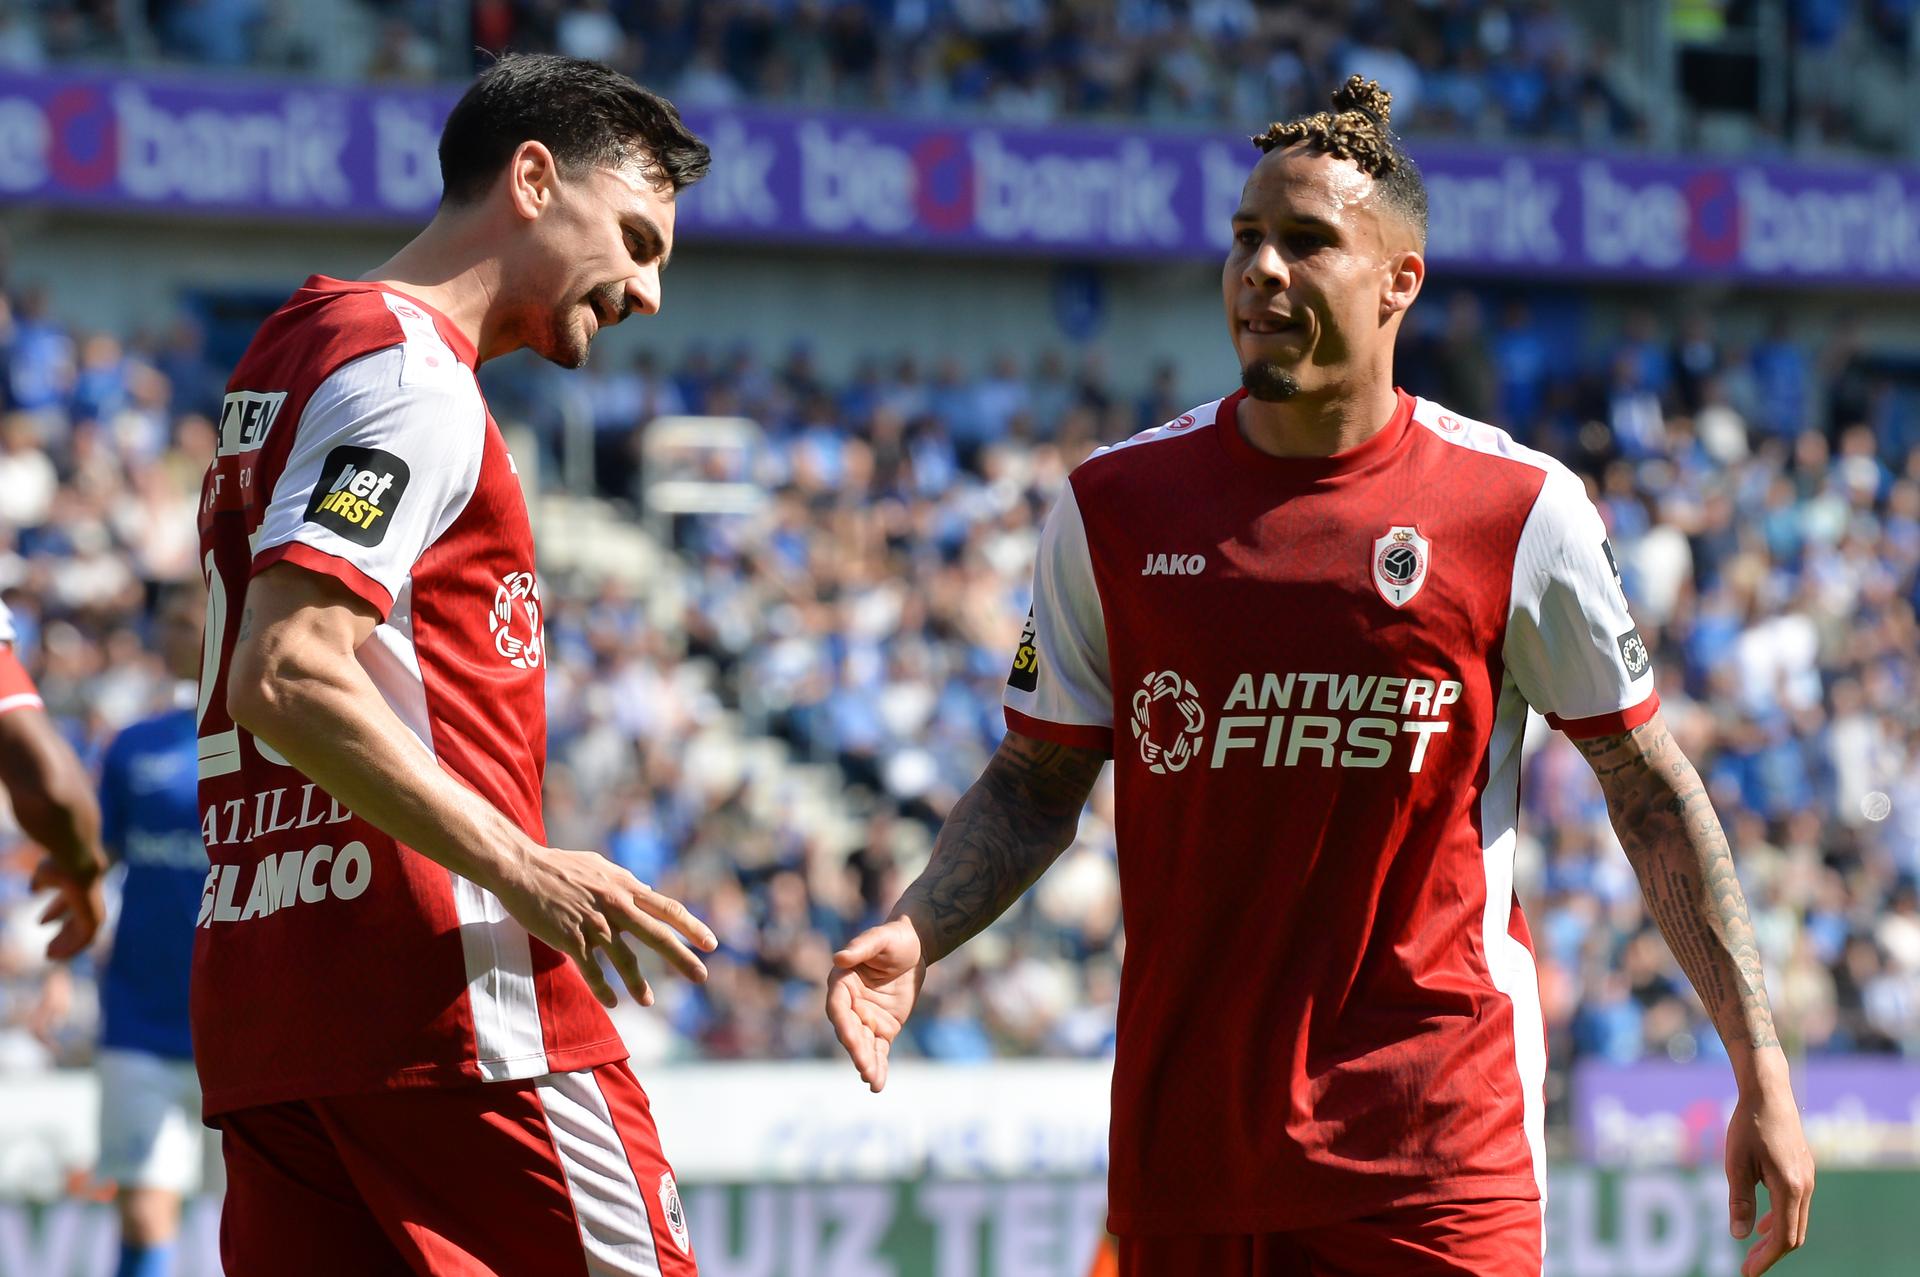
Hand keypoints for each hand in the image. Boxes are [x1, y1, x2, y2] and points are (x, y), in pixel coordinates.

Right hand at [31, 857, 104, 960]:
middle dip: (62, 934)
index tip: (39, 923)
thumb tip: (34, 890)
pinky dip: (72, 948)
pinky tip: (57, 954)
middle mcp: (88, 900)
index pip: (67, 902)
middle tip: (47, 947)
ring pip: (81, 934)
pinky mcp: (95, 920)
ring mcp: (94, 910)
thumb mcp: (44, 874)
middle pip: (76, 921)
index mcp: (78, 887)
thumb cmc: (59, 866)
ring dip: (66, 946)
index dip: (54, 912)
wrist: (77, 866)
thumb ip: (40, 882)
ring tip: (49, 955)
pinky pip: (85, 941)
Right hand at [492, 846, 715, 1008]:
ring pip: (623, 959)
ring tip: (648, 1001)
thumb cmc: (561, 866)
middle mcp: (615, 905)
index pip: (667, 908)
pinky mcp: (570, 938)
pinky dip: (602, 989)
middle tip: (701, 977)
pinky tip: (612, 1002)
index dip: (691, 926)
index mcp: (625, 887)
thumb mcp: (601, 867)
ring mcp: (593, 923)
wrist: (522, 868)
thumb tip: (647, 890)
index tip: (710, 943)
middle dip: (681, 958)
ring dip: (638, 983)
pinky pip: (591, 970)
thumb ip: (626, 882)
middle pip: (656, 935)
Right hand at [827, 916, 925, 1092]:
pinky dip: (879, 1066)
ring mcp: (866, 1018)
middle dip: (857, 1051)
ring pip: (864, 1045)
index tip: (851, 1040)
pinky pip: (879, 1049)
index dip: (844, 1024)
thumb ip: (862, 946)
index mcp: (842, 982)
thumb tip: (840, 957)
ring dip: (867, 1064)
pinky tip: (877, 1084)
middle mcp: (850, 1004)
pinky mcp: (883, 1028)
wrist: (914, 947)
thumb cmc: (894, 938)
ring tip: (873, 1082)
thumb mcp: (881, 937)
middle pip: (850, 1032)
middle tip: (865, 1068)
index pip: (838, 1008)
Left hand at [1726, 1054, 1814, 1275]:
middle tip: (1747, 1266)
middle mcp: (1805, 1187)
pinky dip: (1780, 1219)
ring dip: (1775, 1238)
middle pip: (1794, 1234)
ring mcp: (1807, 1178)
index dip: (1766, 1259)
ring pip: (1796, 1220)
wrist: (1769, 1093)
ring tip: (1752, 1250)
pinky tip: (1762, 1223)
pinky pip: (1796, 1205)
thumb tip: (1739, 1235)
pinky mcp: (1803, 1170)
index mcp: (1790, 1188)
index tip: (1747, 1272)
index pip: (1783, 1237)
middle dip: (1771, 1254)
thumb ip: (1739, 1201)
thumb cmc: (1748, 1126)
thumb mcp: (1735, 1164)